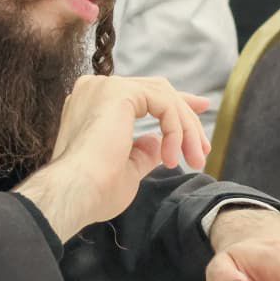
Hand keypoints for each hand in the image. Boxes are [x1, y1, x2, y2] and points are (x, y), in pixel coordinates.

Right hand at [16, 75, 210, 241]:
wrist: (74, 193)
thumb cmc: (93, 191)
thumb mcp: (125, 169)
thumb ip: (141, 153)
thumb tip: (156, 144)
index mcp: (92, 105)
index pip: (141, 95)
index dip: (173, 105)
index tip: (200, 112)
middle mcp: (95, 89)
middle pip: (156, 91)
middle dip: (186, 116)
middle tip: (205, 146)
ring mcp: (105, 87)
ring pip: (163, 96)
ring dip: (186, 129)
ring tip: (195, 159)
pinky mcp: (119, 91)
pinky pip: (163, 102)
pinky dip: (176, 129)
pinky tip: (173, 155)